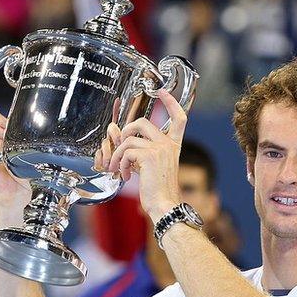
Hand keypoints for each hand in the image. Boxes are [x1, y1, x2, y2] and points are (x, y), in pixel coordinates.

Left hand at [94, 90, 184, 222]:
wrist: (165, 205)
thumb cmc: (158, 190)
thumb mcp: (151, 167)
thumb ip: (141, 152)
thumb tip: (119, 137)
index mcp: (173, 145)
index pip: (179, 118)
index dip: (171, 102)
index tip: (162, 91)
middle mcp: (168, 144)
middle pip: (142, 122)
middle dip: (125, 131)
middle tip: (120, 148)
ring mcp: (160, 149)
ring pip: (129, 139)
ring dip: (117, 155)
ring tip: (118, 169)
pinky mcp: (149, 156)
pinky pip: (125, 152)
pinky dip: (120, 164)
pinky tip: (126, 176)